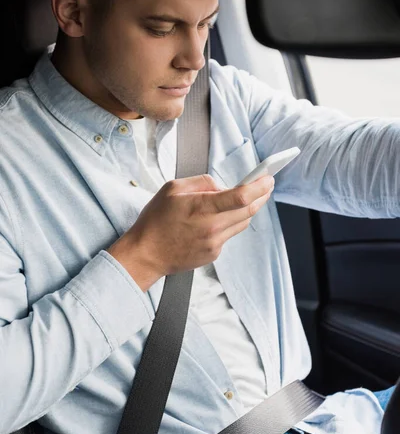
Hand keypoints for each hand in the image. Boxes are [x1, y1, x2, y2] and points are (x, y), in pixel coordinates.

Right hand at [108, 174, 273, 290]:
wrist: (146, 254)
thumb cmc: (155, 221)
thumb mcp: (172, 189)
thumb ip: (201, 182)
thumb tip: (221, 185)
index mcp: (202, 208)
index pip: (241, 196)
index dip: (259, 186)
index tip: (268, 178)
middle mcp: (212, 227)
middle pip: (248, 210)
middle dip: (261, 196)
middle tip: (266, 185)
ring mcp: (214, 243)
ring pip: (242, 223)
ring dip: (246, 209)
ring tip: (244, 199)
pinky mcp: (213, 254)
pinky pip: (228, 234)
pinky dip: (228, 223)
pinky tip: (217, 219)